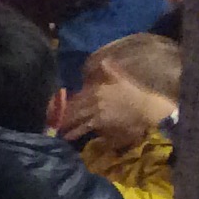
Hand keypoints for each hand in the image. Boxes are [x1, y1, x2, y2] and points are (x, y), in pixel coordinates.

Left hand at [59, 74, 173, 149]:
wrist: (148, 109)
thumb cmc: (135, 93)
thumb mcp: (122, 78)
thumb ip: (109, 70)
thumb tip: (104, 61)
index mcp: (95, 91)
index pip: (75, 97)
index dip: (62, 103)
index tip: (52, 106)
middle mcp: (93, 102)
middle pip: (73, 110)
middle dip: (61, 116)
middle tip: (49, 121)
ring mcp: (97, 115)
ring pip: (78, 120)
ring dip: (67, 126)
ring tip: (57, 131)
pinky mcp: (103, 126)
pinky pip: (88, 129)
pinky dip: (77, 133)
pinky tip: (69, 137)